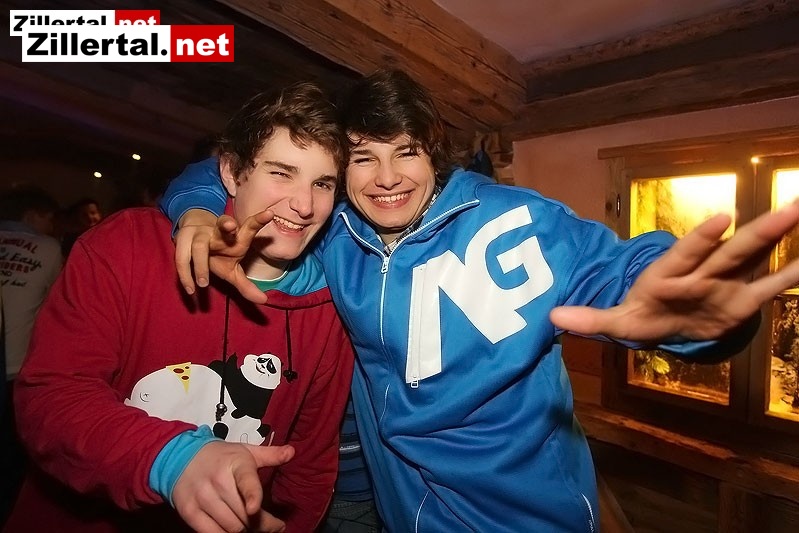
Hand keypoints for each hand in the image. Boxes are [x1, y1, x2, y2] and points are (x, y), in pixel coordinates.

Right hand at [172, 441, 294, 532]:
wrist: (180, 457)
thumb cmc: (220, 456)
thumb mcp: (244, 451)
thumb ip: (269, 455)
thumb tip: (292, 452)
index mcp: (235, 463)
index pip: (246, 482)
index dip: (251, 496)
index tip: (254, 508)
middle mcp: (218, 481)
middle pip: (245, 514)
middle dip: (263, 524)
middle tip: (274, 526)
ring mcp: (202, 498)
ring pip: (231, 527)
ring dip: (247, 531)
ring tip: (255, 528)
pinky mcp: (189, 512)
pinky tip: (235, 531)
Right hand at [175, 209, 272, 303]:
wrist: (192, 239)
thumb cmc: (218, 255)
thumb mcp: (232, 270)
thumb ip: (246, 286)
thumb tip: (264, 301)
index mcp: (235, 237)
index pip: (249, 227)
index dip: (258, 220)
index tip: (270, 214)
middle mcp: (218, 232)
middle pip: (221, 225)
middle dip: (226, 224)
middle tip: (231, 227)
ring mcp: (198, 234)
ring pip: (199, 245)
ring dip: (201, 263)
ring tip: (203, 283)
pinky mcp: (182, 240)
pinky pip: (182, 259)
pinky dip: (185, 276)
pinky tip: (191, 290)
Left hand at [550, 201, 798, 341]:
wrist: (667, 321)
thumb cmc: (643, 314)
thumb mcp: (617, 322)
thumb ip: (590, 320)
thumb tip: (553, 318)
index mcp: (671, 275)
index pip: (687, 255)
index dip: (702, 239)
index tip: (721, 220)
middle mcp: (703, 274)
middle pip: (731, 252)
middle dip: (756, 234)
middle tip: (788, 209)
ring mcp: (725, 284)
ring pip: (755, 260)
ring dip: (778, 240)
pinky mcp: (741, 301)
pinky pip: (770, 288)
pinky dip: (791, 276)